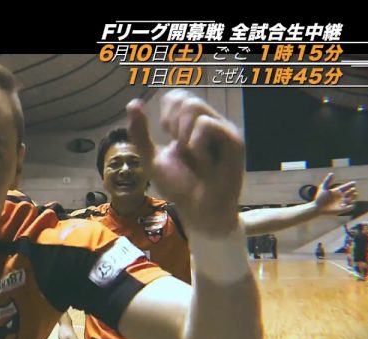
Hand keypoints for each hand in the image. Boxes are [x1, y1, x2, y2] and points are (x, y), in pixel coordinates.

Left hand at [126, 90, 243, 235]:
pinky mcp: (234, 141)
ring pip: (194, 106)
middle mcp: (210, 123)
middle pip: (184, 99)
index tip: (170, 139)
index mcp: (192, 125)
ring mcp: (223, 130)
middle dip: (173, 126)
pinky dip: (196, 145)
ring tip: (194, 158)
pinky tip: (204, 164)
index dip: (166, 115)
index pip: (176, 97)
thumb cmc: (179, 187)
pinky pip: (207, 125)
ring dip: (184, 136)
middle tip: (183, 151)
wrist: (199, 212)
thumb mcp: (152, 158)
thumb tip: (133, 102)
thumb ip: (140, 133)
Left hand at [313, 173, 355, 214]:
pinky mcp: (342, 209)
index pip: (346, 187)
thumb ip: (327, 181)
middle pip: (351, 192)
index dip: (350, 184)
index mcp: (338, 191)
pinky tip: (350, 204)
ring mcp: (342, 203)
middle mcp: (341, 196)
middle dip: (353, 191)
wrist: (317, 207)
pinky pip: (351, 207)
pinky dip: (352, 206)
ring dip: (352, 198)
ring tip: (348, 197)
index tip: (354, 182)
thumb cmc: (319, 198)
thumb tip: (332, 173)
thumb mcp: (323, 188)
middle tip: (352, 190)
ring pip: (352, 199)